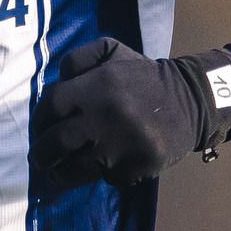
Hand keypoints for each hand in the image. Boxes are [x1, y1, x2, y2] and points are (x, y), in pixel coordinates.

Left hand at [35, 36, 212, 188]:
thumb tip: (56, 83)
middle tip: (42, 160)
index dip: (39, 122)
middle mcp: (105, 116)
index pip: (50, 107)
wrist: (192, 100)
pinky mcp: (136, 168)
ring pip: (74, 170)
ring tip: (61, 172)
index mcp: (97, 85)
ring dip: (62, 174)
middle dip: (41, 155)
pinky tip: (110, 164)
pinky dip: (103, 175)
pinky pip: (106, 178)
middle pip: (55, 144)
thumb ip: (79, 59)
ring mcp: (121, 146)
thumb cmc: (144, 78)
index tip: (40, 131)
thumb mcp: (113, 52)